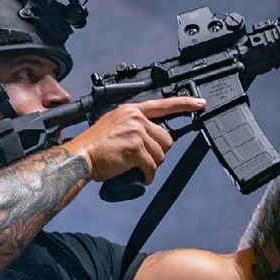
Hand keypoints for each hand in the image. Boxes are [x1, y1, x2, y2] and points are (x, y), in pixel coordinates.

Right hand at [68, 96, 206, 183]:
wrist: (80, 157)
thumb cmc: (94, 146)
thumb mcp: (115, 125)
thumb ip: (135, 126)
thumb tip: (153, 139)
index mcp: (131, 110)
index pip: (163, 104)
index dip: (184, 104)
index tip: (199, 104)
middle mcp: (135, 117)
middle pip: (166, 138)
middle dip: (158, 153)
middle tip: (142, 159)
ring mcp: (136, 131)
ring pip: (161, 155)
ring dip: (151, 166)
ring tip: (134, 167)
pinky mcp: (135, 147)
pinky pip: (152, 167)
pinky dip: (146, 176)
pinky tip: (137, 176)